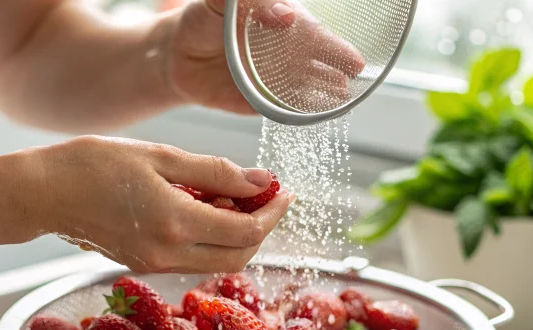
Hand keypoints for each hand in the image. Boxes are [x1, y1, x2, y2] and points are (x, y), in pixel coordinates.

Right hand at [18, 136, 292, 273]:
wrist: (41, 193)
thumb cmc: (92, 164)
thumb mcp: (160, 157)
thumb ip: (216, 172)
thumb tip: (262, 182)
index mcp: (175, 224)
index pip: (247, 230)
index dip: (273, 212)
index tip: (285, 191)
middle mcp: (168, 254)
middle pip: (240, 256)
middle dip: (262, 228)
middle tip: (268, 196)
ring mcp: (155, 265)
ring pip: (219, 261)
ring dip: (239, 234)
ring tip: (237, 196)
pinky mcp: (145, 265)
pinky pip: (195, 259)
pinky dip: (213, 238)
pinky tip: (208, 208)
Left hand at [163, 0, 365, 114]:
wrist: (178, 55)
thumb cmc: (203, 20)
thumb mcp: (222, 3)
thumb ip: (252, 2)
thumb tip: (285, 16)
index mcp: (283, 23)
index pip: (314, 33)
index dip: (334, 45)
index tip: (352, 57)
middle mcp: (287, 51)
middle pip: (320, 61)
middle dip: (338, 68)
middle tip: (353, 76)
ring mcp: (278, 78)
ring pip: (311, 86)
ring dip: (328, 92)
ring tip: (343, 97)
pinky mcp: (264, 102)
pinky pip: (287, 109)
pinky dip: (303, 113)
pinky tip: (319, 115)